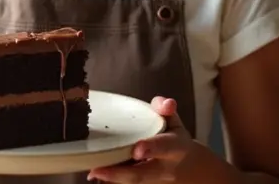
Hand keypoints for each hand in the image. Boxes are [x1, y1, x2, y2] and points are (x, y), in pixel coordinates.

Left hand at [88, 96, 205, 182]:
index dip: (151, 148)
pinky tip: (95, 176)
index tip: (136, 150)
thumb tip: (166, 103)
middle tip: (97, 170)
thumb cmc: (173, 138)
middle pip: (141, 174)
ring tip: (92, 172)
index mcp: (175, 148)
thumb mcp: (174, 121)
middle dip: (120, 173)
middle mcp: (165, 169)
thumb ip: (165, 109)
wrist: (186, 167)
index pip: (164, 147)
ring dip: (111, 178)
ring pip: (131, 183)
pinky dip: (110, 180)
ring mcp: (154, 182)